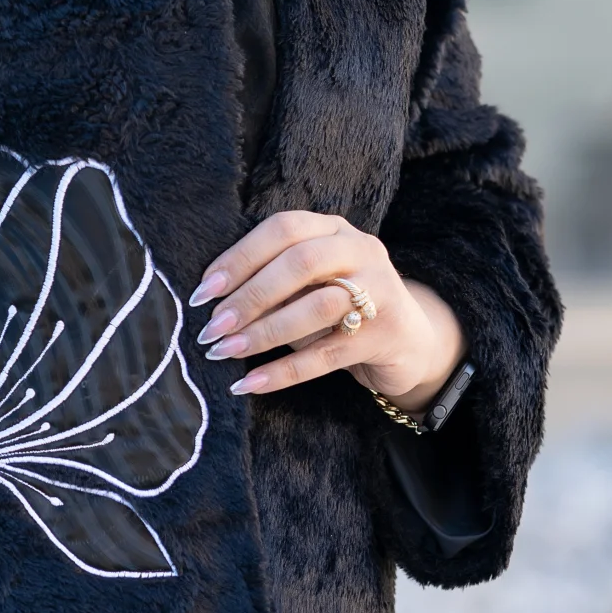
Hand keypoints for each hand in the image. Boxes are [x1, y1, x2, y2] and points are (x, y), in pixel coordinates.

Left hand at [191, 211, 464, 413]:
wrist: (407, 341)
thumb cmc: (339, 307)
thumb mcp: (308, 285)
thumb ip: (272, 281)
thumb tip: (212, 301)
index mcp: (334, 229)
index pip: (283, 229)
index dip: (240, 257)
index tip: (204, 291)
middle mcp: (361, 250)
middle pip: (300, 263)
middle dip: (249, 296)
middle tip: (211, 327)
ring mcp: (380, 291)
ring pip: (317, 307)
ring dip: (264, 332)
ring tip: (225, 351)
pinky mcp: (385, 334)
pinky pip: (327, 355)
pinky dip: (284, 372)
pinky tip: (250, 384)